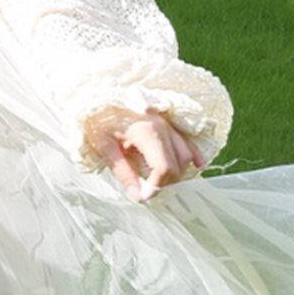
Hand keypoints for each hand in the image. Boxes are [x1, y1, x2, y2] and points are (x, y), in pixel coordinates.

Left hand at [83, 106, 205, 202]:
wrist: (97, 96)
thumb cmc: (98, 119)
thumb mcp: (104, 147)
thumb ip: (123, 173)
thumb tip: (137, 197)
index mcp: (147, 132)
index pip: (164, 168)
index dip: (157, 187)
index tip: (144, 198)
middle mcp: (163, 127)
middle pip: (177, 164)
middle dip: (164, 183)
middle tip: (145, 192)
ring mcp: (168, 123)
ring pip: (185, 154)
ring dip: (175, 172)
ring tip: (155, 182)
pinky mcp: (168, 122)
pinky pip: (187, 141)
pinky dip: (192, 155)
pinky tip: (196, 165)